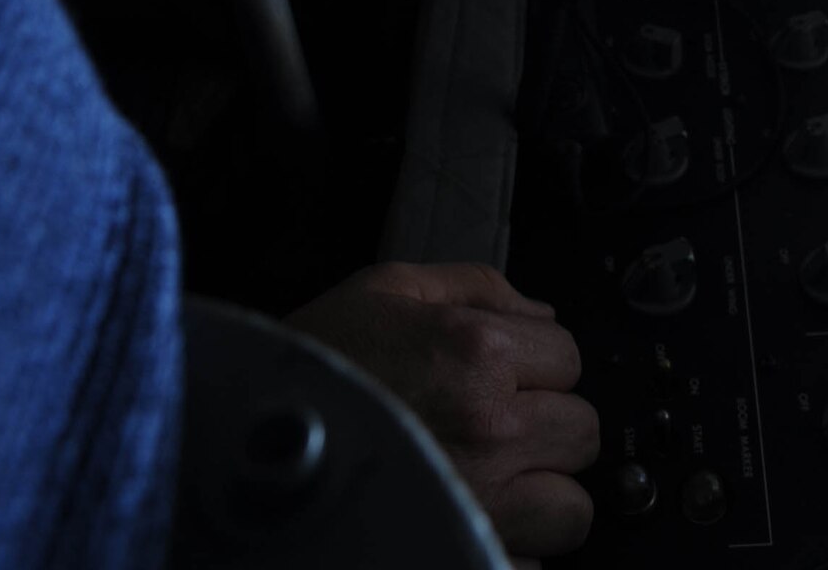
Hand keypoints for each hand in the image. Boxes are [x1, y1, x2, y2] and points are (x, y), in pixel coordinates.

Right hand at [289, 261, 599, 566]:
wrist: (245, 447)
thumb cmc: (314, 365)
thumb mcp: (387, 288)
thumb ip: (479, 286)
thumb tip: (543, 314)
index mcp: (477, 350)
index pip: (570, 356)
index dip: (540, 362)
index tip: (510, 375)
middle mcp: (491, 427)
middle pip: (583, 432)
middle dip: (550, 428)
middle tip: (503, 431)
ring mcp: (482, 503)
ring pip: (571, 511)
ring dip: (542, 499)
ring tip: (494, 487)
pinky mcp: (465, 556)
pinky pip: (529, 569)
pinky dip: (508, 553)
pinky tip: (467, 523)